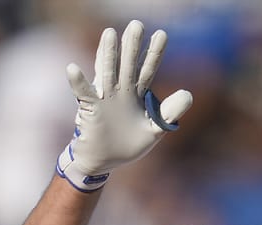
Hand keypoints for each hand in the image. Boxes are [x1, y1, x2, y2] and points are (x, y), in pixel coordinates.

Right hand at [56, 20, 193, 190]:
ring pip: (107, 72)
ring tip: (110, 33)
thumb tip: (188, 93)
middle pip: (127, 64)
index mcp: (136, 94)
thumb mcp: (154, 129)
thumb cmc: (127, 144)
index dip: (153, 52)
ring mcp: (104, 98)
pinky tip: (72, 68)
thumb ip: (170, 113)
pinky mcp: (91, 109)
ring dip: (107, 54)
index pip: (147, 69)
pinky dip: (77, 81)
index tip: (162, 33)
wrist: (104, 161)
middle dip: (132, 46)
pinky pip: (84, 93)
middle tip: (137, 24)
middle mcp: (120, 91)